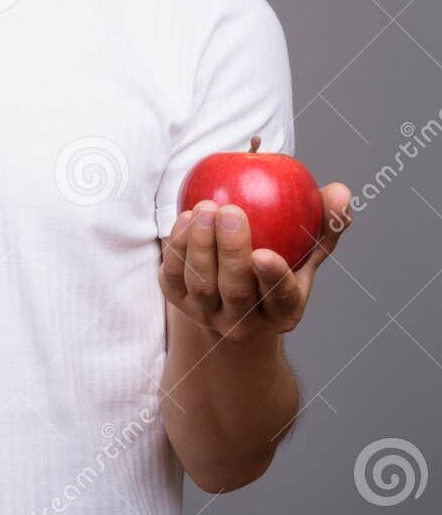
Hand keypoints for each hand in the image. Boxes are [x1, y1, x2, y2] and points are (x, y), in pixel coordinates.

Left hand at [160, 183, 352, 343]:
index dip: (273, 279)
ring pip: (202, 284)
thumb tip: (340, 193)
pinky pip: (174, 276)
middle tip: (231, 211)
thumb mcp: (305, 249)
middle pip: (236, 291)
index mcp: (283, 312)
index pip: (281, 299)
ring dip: (201, 244)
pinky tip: (185, 218)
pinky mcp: (178, 302)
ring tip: (206, 207)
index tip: (263, 254)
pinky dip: (178, 247)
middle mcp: (244, 321)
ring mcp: (208, 314)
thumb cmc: (278, 264)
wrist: (229, 298)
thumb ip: (324, 223)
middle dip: (231, 250)